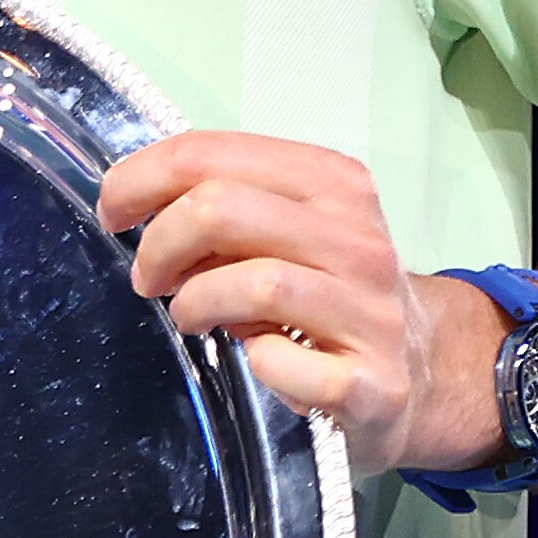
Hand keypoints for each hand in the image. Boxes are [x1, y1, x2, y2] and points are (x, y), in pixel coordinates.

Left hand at [99, 131, 503, 479]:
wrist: (424, 375)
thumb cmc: (330, 292)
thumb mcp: (290, 229)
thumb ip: (226, 204)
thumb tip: (135, 202)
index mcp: (333, 183)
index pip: (209, 153)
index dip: (140, 180)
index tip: (114, 213)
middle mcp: (358, 239)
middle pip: (220, 208)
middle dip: (159, 244)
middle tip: (149, 277)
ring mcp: (371, 313)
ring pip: (253, 283)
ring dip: (195, 303)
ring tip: (189, 316)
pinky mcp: (372, 384)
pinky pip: (283, 364)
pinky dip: (254, 363)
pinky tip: (258, 361)